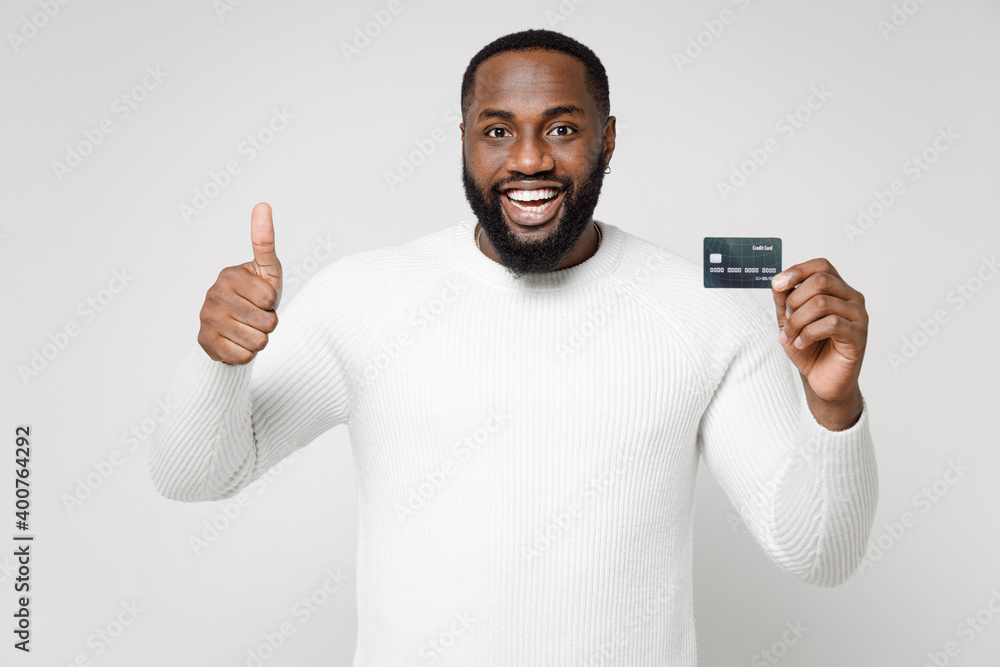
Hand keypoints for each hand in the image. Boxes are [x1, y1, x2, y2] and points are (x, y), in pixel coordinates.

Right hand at [197, 202, 282, 364]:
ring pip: (257, 342)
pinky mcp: (205, 343)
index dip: (273, 303)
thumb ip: (265, 241)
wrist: (232, 330)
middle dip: (269, 324)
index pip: (270, 298)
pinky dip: (247, 354)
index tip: (262, 298)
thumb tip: (262, 204)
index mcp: (228, 274)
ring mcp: (206, 319)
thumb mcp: (266, 270)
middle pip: (267, 322)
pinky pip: (243, 357)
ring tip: (248, 329)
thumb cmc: (255, 297)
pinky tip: (237, 343)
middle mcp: (213, 294)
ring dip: (259, 340)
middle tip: (256, 317)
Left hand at [771, 258, 867, 425]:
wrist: (821, 380)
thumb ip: (784, 300)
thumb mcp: (789, 321)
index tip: (777, 284)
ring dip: (797, 321)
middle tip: (785, 322)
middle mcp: (852, 298)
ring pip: (822, 303)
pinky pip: (831, 323)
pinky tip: (802, 343)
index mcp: (838, 290)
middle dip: (794, 301)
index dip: (798, 270)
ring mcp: (858, 316)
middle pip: (821, 280)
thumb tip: (777, 280)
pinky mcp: (858, 336)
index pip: (821, 266)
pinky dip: (808, 333)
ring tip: (790, 337)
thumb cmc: (809, 349)